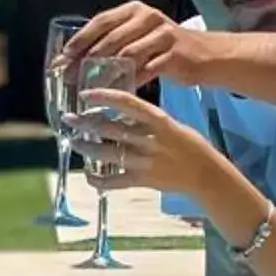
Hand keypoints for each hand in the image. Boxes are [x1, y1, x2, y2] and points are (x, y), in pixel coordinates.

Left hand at [63, 1, 211, 93]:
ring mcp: (163, 34)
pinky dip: (130, 82)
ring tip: (90, 88)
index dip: (80, 39)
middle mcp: (148, 17)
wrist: (206, 55)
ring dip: (106, 73)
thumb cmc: (165, 48)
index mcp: (134, 10)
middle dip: (87, 59)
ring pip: (127, 55)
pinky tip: (118, 93)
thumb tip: (76, 61)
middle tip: (70, 77)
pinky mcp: (175, 54)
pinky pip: (146, 70)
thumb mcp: (139, 36)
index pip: (101, 21)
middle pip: (111, 38)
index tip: (63, 57)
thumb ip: (113, 42)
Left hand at [65, 89, 215, 198]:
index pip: (126, 103)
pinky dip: (98, 180)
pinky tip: (89, 176)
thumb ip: (146, 120)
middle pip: (109, 129)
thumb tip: (120, 113)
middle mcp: (148, 139)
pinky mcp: (142, 181)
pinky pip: (114, 181)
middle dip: (85, 123)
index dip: (103, 97)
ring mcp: (143, 161)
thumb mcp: (170, 124)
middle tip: (69, 119)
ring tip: (74, 142)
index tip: (85, 94)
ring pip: (106, 154)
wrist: (206, 174)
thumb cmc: (190, 145)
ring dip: (86, 148)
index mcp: (158, 120)